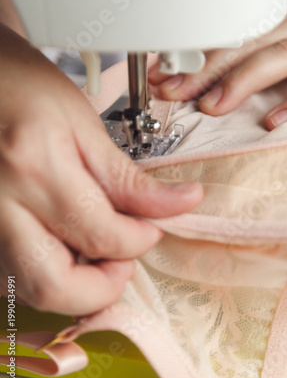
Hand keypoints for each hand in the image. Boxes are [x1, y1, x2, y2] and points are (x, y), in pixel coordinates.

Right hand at [0, 25, 202, 315]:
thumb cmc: (24, 87)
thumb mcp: (83, 123)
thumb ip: (127, 177)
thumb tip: (180, 203)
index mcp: (35, 164)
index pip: (100, 232)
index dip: (140, 239)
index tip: (153, 226)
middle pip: (53, 287)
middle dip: (102, 287)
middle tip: (122, 258)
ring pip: (26, 290)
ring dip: (72, 285)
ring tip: (94, 248)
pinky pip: (8, 275)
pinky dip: (43, 271)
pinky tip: (60, 242)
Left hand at [149, 6, 286, 129]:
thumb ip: (261, 68)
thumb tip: (208, 90)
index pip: (237, 36)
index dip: (198, 57)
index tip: (164, 77)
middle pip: (253, 41)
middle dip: (209, 68)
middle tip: (174, 92)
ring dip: (245, 80)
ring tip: (213, 106)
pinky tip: (275, 120)